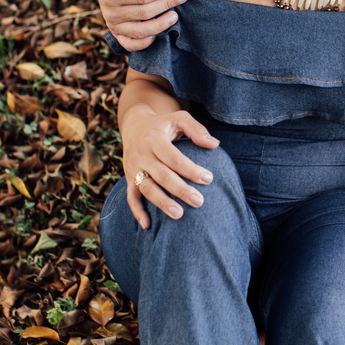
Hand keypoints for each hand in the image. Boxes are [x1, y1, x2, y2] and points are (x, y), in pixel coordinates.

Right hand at [94, 0, 185, 50]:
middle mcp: (110, 12)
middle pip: (144, 13)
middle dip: (166, 4)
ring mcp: (114, 25)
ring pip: (140, 31)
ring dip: (161, 25)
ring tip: (175, 16)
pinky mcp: (118, 34)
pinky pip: (131, 45)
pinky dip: (145, 43)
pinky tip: (159, 34)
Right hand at [123, 110, 219, 228]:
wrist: (135, 125)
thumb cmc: (164, 124)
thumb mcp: (179, 118)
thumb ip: (197, 130)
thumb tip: (214, 145)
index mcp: (154, 139)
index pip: (174, 158)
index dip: (191, 170)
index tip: (209, 179)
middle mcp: (141, 154)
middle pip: (162, 175)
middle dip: (180, 190)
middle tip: (199, 202)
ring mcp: (133, 168)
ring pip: (146, 188)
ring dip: (162, 203)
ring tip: (179, 215)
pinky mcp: (129, 178)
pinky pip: (131, 197)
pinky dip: (137, 212)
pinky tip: (147, 225)